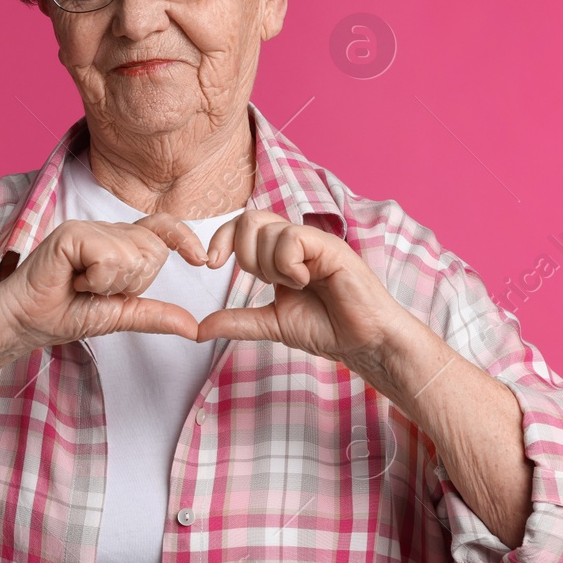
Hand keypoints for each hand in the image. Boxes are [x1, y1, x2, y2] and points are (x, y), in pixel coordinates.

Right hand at [0, 213, 208, 351]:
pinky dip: (96, 279)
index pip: (163, 228)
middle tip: (100, 290)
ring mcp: (89, 228)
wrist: (27, 321)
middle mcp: (108, 230)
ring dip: (111, 283)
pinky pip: (109, 256)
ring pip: (133, 254)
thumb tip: (195, 328)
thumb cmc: (64, 314)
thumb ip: (155, 315)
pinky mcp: (72, 233)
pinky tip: (74, 280)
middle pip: (154, 250)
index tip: (202, 260)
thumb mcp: (120, 315)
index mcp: (120, 243)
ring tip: (83, 285)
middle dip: (134, 282)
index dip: (184, 238)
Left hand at [195, 208, 406, 375]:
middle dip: (245, 255)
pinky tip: (305, 280)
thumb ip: (237, 321)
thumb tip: (199, 329)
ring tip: (295, 285)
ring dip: (271, 266)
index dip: (221, 239)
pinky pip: (291, 239)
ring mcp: (314, 241)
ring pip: (268, 230)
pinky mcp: (330, 246)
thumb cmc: (328, 330)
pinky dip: (288, 264)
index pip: (242, 227)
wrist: (363, 343)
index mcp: (281, 254)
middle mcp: (296, 242)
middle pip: (249, 219)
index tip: (210, 263)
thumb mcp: (271, 324)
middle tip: (266, 282)